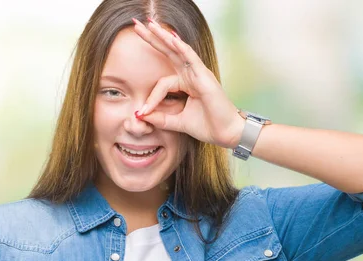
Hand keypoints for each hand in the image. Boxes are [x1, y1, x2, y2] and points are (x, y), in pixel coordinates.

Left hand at [131, 18, 244, 148]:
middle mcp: (192, 75)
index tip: (142, 113)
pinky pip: (191, 58)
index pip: (162, 83)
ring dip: (163, 37)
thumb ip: (160, 118)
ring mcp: (199, 73)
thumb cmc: (208, 126)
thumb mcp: (178, 122)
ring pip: (177, 50)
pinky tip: (170, 38)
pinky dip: (181, 47)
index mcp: (186, 84)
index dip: (151, 97)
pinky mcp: (204, 76)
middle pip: (169, 52)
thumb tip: (139, 115)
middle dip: (152, 39)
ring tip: (149, 25)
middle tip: (136, 25)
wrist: (226, 133)